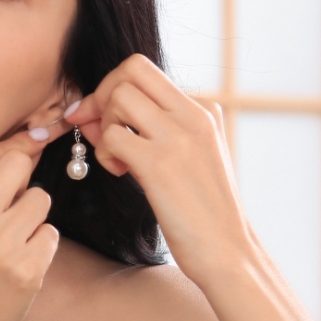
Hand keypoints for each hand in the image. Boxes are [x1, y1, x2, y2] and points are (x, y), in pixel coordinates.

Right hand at [0, 120, 70, 320]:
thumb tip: (26, 144)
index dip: (18, 146)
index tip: (35, 142)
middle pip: (18, 165)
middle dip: (24, 179)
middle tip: (14, 203)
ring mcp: (0, 246)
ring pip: (40, 198)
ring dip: (33, 216)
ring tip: (13, 241)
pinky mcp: (26, 269)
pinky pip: (51, 233)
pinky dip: (41, 246)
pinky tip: (21, 263)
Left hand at [67, 53, 251, 285]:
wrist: (228, 251)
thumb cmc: (200, 209)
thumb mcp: (188, 157)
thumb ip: (151, 129)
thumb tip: (93, 113)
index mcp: (202, 110)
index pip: (144, 70)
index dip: (111, 87)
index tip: (98, 117)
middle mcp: (193, 115)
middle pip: (131, 68)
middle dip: (102, 94)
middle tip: (100, 130)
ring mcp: (178, 137)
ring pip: (119, 97)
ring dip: (104, 126)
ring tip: (117, 159)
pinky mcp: (160, 164)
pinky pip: (112, 136)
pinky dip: (104, 153)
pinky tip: (121, 173)